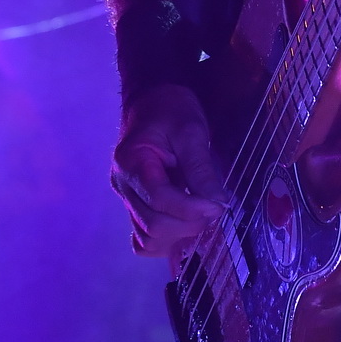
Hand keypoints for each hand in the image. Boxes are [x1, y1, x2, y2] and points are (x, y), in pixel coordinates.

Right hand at [111, 83, 225, 261]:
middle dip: (189, 223)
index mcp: (131, 163)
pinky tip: (187, 224)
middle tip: (215, 209)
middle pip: (153, 224)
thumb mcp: (191, 130)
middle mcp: (123, 186)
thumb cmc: (171, 110)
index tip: (218, 206)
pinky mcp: (136, 207)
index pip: (158, 198)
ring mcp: (127, 200)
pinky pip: (145, 239)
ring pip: (148, 239)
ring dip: (180, 235)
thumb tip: (218, 204)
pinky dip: (168, 240)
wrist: (153, 101)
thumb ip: (201, 168)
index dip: (190, 208)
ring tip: (202, 215)